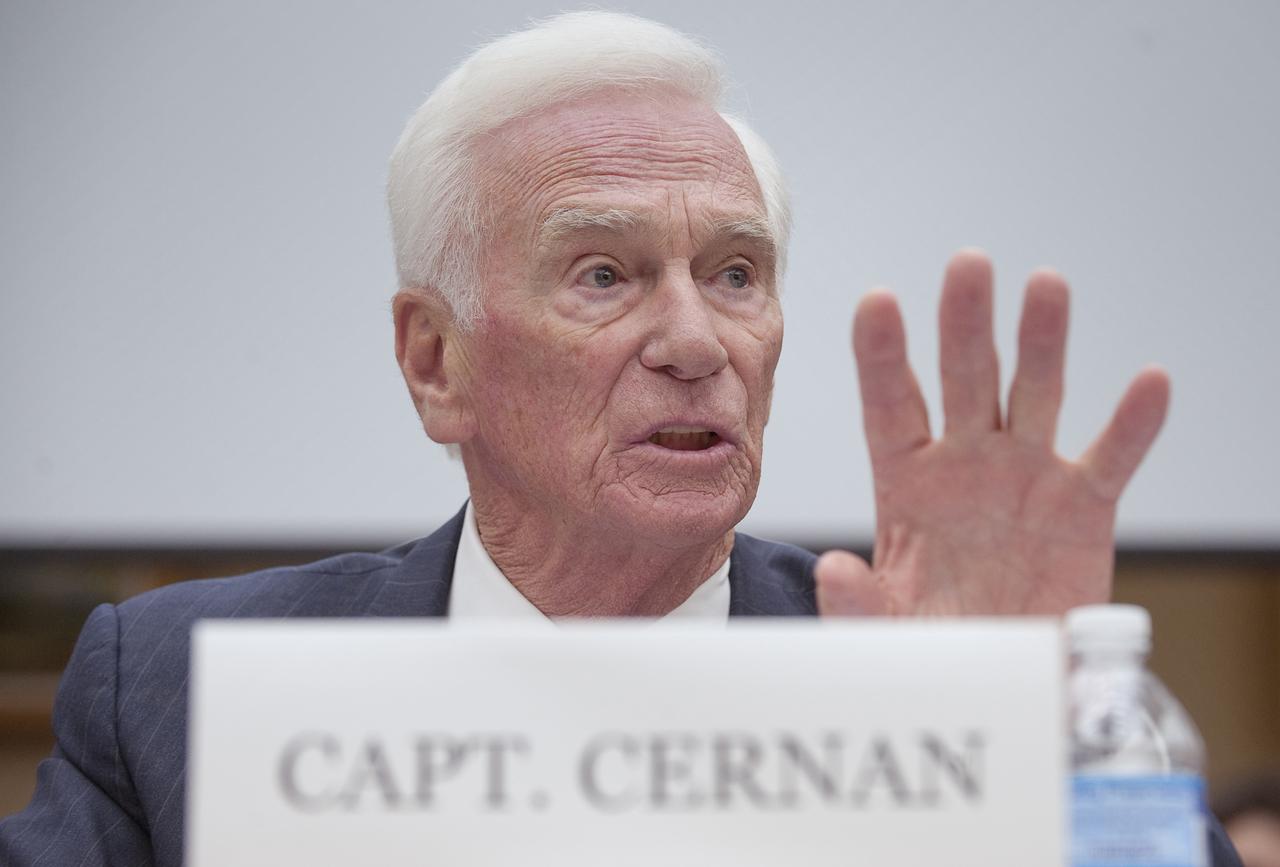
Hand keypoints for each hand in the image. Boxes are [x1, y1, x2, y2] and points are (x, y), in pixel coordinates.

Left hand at [815, 249, 1169, 615]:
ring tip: (1046, 285)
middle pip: (964, 380)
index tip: (876, 301)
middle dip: (966, 324)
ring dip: (1042, 343)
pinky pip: (1109, 459)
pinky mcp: (1083, 508)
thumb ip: (857, 602)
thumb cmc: (933, 641)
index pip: (889, 406)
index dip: (882, 356)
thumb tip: (834, 567)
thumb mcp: (885, 630)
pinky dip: (1132, 424)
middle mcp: (965, 463)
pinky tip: (1148, 382)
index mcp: (905, 479)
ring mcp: (1025, 477)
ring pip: (1034, 396)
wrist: (999, 677)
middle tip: (968, 264)